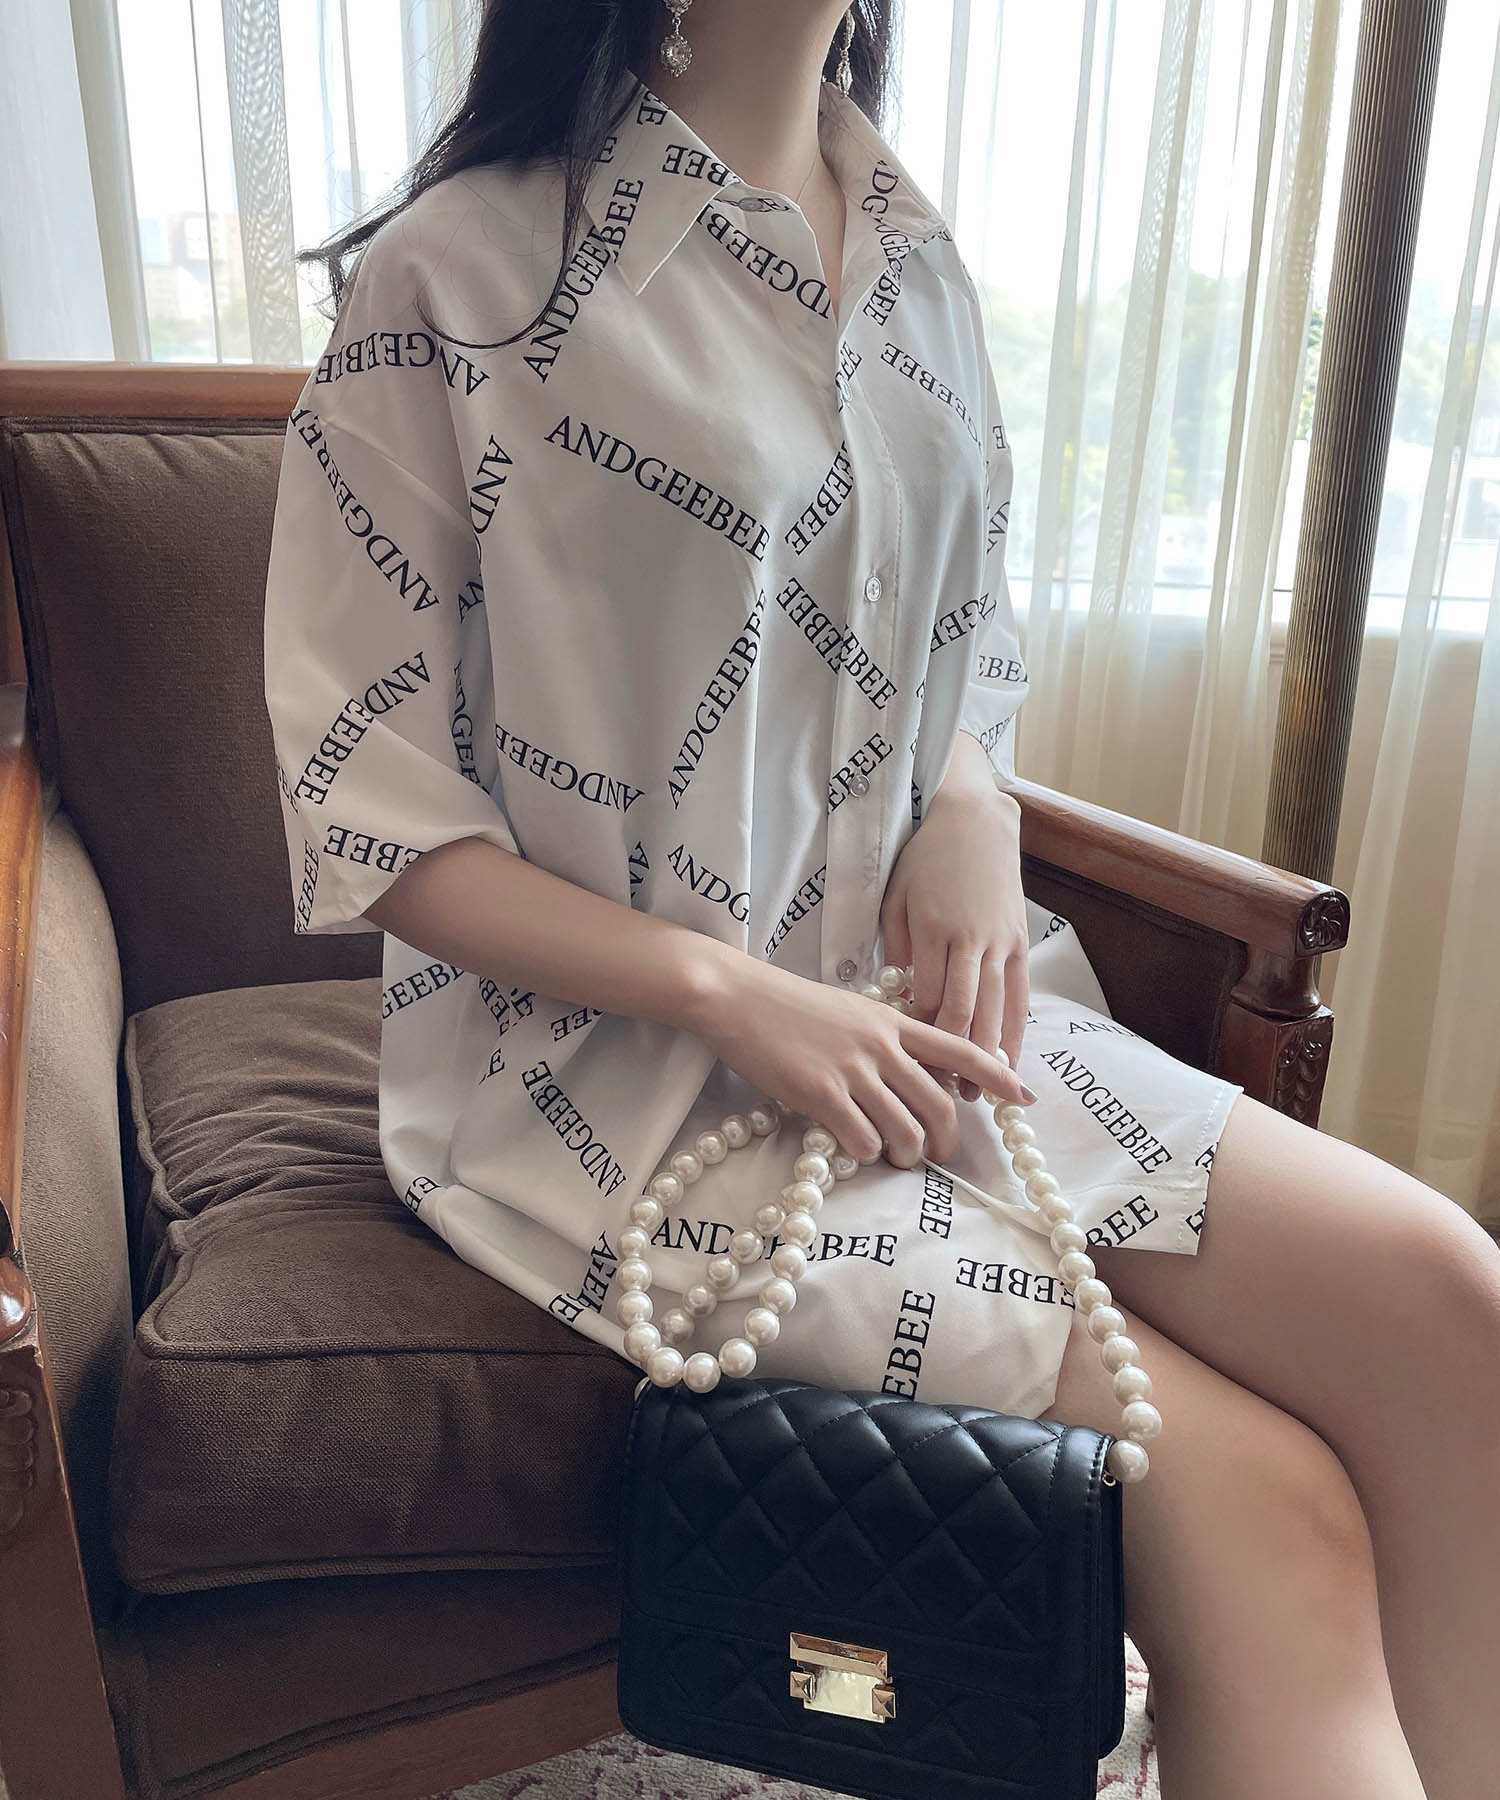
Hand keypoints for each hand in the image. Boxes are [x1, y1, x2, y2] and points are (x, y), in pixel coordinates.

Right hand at [681, 952, 1033, 1167]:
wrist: (736, 997)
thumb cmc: (788, 1006)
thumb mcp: (850, 1012)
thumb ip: (885, 1041)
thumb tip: (909, 1081)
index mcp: (894, 1021)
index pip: (961, 1050)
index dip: (998, 1076)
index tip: (1023, 1097)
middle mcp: (882, 1046)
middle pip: (939, 1106)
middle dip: (945, 1142)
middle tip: (934, 1156)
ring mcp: (853, 1070)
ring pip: (905, 1131)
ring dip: (904, 1155)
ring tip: (892, 1158)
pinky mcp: (821, 1094)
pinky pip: (863, 1140)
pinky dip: (864, 1153)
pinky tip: (851, 1146)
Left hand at [880, 782, 1029, 1105]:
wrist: (973, 819)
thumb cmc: (924, 858)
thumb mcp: (895, 898)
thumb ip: (898, 948)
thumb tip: (900, 995)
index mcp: (934, 930)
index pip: (929, 999)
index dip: (921, 1041)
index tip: (910, 1072)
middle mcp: (972, 940)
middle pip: (966, 1013)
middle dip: (955, 1063)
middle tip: (945, 1103)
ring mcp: (1002, 942)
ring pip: (997, 1010)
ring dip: (987, 1058)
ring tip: (977, 1097)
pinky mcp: (1020, 941)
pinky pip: (1020, 995)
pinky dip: (1016, 1031)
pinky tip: (1010, 1061)